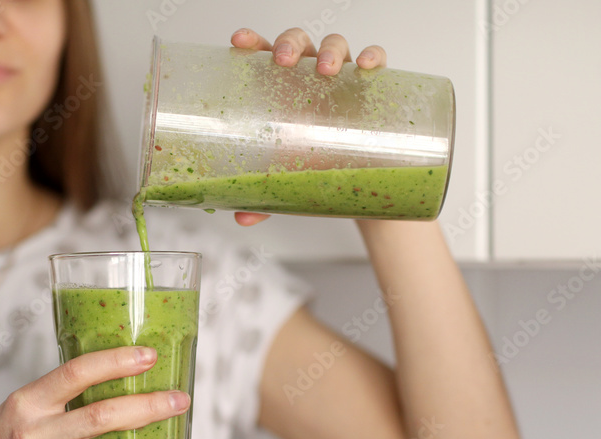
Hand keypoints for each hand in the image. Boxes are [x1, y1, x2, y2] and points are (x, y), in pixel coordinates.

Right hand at [0, 346, 189, 438]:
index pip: (75, 373)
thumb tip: (116, 374)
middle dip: (148, 408)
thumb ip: (59, 396)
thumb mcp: (19, 407)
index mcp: (27, 403)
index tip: (149, 356)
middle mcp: (35, 436)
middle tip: (179, 401)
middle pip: (101, 418)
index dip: (115, 362)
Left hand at [228, 28, 387, 226]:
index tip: (239, 42)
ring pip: (337, 45)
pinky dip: (373, 56)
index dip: (253, 43)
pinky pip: (378, 59)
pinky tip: (366, 67)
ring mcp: (344, 78)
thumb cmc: (319, 164)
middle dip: (290, 44)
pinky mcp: (375, 86)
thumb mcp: (291, 179)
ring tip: (325, 69)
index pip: (265, 55)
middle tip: (283, 61)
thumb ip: (266, 194)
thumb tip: (243, 217)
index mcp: (284, 88)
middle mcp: (311, 76)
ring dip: (330, 50)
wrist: (363, 180)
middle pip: (299, 43)